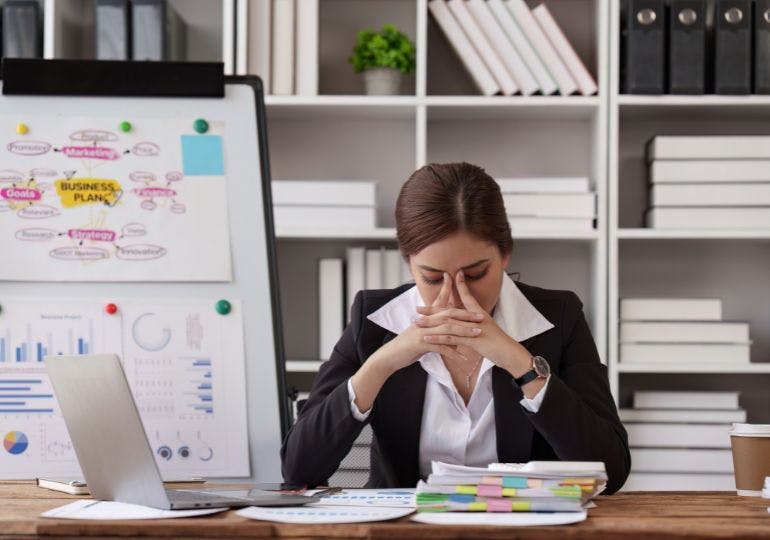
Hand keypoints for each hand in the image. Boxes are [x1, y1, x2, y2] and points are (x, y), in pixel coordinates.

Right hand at [374, 272, 481, 373]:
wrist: (389, 357)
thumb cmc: (407, 348)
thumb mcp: (424, 340)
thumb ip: (440, 339)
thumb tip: (456, 343)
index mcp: (425, 318)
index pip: (440, 303)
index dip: (450, 292)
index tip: (466, 290)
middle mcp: (425, 321)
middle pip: (449, 314)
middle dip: (466, 315)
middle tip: (481, 316)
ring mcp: (423, 332)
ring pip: (447, 329)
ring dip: (464, 331)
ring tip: (478, 333)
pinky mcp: (421, 344)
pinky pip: (441, 348)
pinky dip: (454, 353)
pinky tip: (464, 359)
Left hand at [417, 270, 532, 377]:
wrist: (511, 353)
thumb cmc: (500, 344)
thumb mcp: (486, 331)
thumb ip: (475, 326)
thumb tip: (466, 324)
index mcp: (479, 314)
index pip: (467, 296)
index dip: (459, 285)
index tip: (450, 276)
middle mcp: (475, 318)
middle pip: (450, 310)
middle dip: (432, 309)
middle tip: (417, 308)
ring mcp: (473, 328)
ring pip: (447, 323)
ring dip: (430, 323)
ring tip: (417, 323)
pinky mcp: (472, 340)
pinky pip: (451, 338)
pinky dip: (438, 338)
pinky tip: (426, 338)